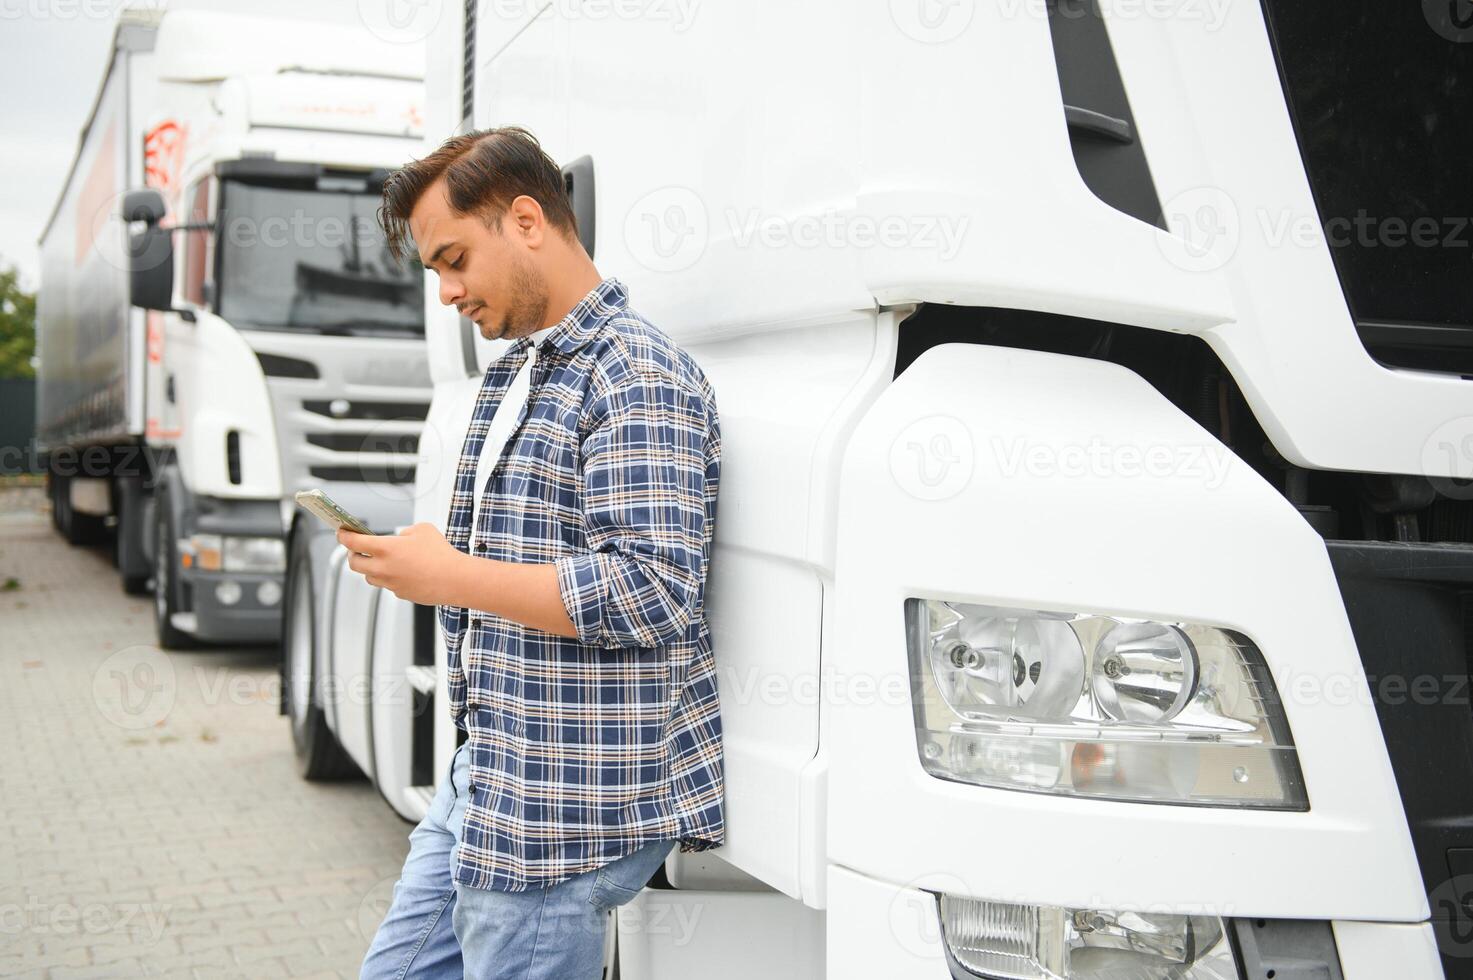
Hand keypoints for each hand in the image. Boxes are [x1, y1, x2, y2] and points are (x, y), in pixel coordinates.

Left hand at [338, 522, 464, 605]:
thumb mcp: (422, 530)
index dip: (343, 536)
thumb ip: (404, 532)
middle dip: (352, 554)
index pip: (353, 542)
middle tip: (357, 548)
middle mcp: (383, 568)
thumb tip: (399, 539)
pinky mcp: (400, 594)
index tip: (341, 532)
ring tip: (380, 560)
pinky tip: (402, 571)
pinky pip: (387, 585)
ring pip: (369, 577)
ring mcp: (390, 583)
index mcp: (385, 548)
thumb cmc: (441, 554)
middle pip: (354, 563)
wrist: (455, 579)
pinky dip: (388, 577)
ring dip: (369, 568)